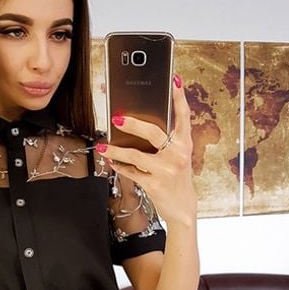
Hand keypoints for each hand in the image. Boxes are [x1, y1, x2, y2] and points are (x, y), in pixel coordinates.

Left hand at [95, 74, 196, 227]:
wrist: (183, 209)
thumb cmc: (177, 179)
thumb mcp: (178, 158)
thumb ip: (165, 142)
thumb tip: (137, 126)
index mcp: (185, 144)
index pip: (183, 116)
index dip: (179, 97)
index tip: (173, 79)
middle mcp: (178, 155)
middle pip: (153, 132)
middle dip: (133, 124)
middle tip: (116, 117)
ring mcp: (166, 170)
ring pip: (135, 155)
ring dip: (116, 151)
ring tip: (103, 146)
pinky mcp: (155, 184)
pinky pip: (132, 172)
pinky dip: (120, 166)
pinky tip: (111, 162)